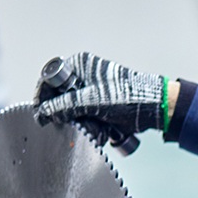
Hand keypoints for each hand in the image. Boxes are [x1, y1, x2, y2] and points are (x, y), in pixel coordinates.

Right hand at [33, 52, 164, 138]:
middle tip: (69, 124)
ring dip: (83, 124)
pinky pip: (90, 119)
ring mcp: (95, 92)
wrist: (156, 108)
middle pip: (62, 98)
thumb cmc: (129, 97)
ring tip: (95, 129)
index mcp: (80, 65)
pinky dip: (94, 128)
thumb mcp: (92, 101)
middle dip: (66, 115)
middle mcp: (85, 76)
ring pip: (75, 111)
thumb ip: (65, 106)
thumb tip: (44, 113)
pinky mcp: (104, 107)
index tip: (40, 114)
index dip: (44, 97)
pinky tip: (103, 132)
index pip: (50, 79)